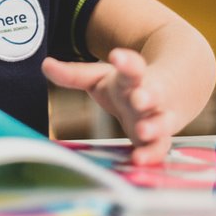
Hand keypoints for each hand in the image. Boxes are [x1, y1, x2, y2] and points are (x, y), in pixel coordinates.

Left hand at [42, 49, 175, 164]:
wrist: (171, 93)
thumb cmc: (126, 87)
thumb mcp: (100, 78)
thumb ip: (74, 74)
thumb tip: (44, 64)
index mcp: (132, 78)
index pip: (132, 66)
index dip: (126, 61)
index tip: (118, 56)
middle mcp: (148, 97)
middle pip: (151, 94)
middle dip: (146, 96)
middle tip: (139, 98)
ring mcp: (158, 118)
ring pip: (161, 121)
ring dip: (153, 126)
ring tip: (142, 131)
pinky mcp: (160, 139)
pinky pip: (160, 148)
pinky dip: (151, 154)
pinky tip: (139, 160)